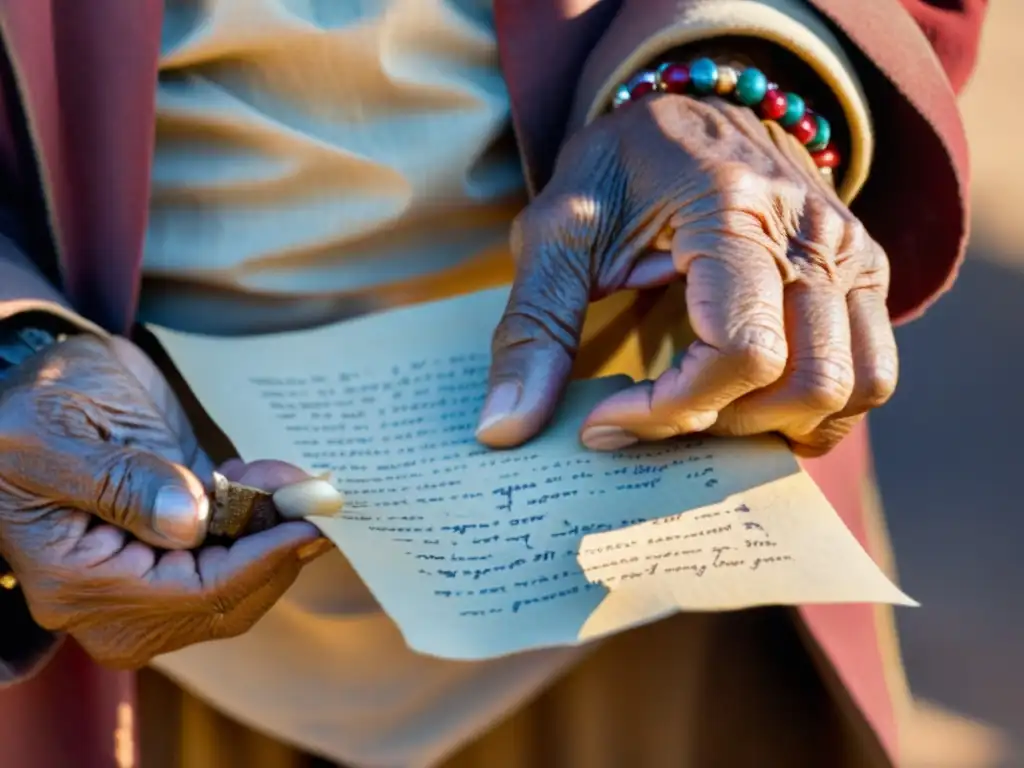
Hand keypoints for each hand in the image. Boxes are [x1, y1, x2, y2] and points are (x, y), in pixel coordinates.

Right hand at [0, 335, 327, 667]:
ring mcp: (146, 576)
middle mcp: (113, 597)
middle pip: (224, 603)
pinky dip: (261, 526)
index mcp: (77, 581)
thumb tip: (190, 524)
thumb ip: (121, 482)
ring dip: (274, 534)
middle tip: (309, 491)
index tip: (307, 525)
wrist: (28, 392)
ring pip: (237, 584)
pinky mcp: (172, 548)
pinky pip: (232, 558)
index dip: (259, 562)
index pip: (193, 596)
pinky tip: (264, 482)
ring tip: (284, 477)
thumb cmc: (23, 413)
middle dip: (276, 549)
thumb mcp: (52, 434)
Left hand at [476, 94, 896, 456]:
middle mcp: (815, 235)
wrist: (693, 105)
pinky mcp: (867, 276)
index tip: (603, 422)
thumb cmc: (619, 167)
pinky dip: (817, 413)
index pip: (740, 351)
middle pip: (805, 384)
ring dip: (773, 426)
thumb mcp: (557, 231)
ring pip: (852, 390)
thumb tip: (505, 430)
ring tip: (701, 412)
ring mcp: (854, 256)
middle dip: (717, 425)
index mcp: (735, 210)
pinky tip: (752, 405)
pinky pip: (871, 377)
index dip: (669, 412)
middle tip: (651, 416)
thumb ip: (533, 327)